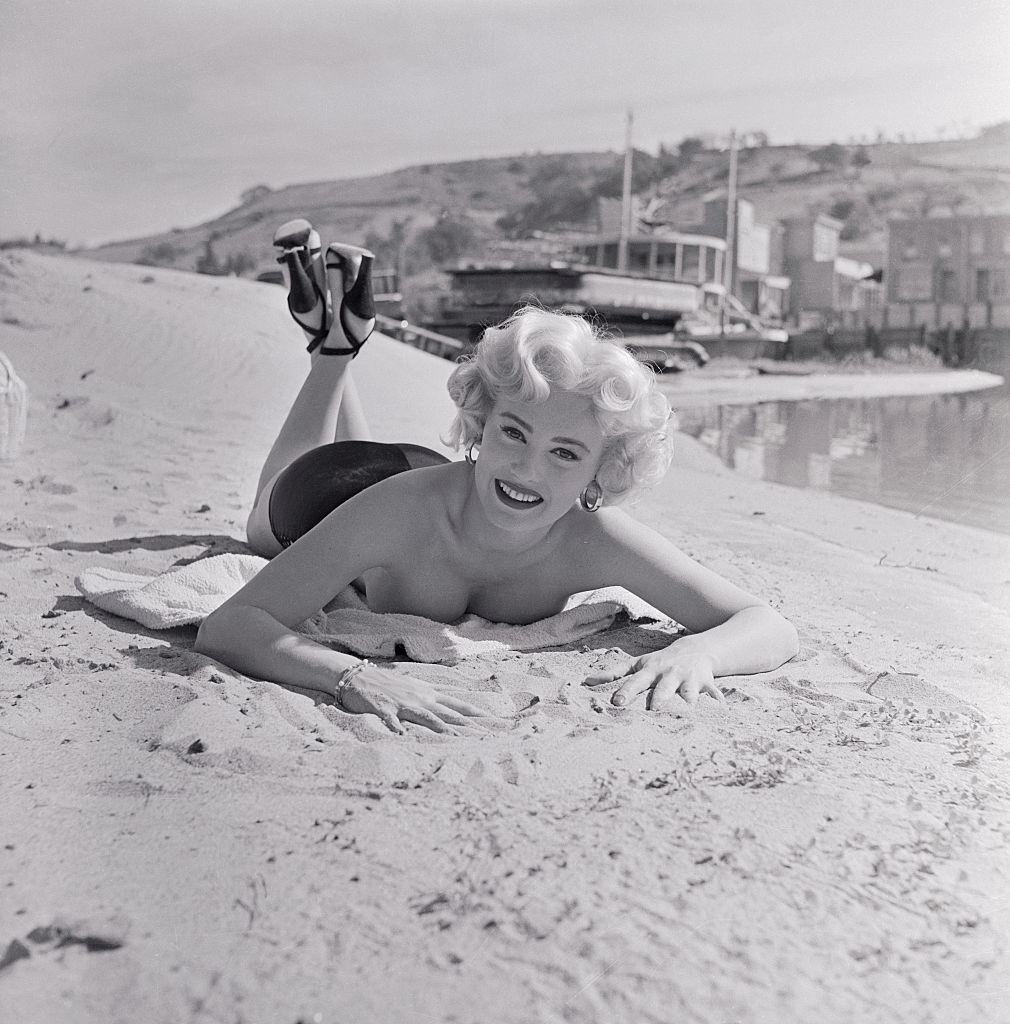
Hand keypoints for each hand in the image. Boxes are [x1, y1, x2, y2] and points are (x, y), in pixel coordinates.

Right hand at [336, 661, 486, 733]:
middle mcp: (421, 698)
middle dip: (471, 726)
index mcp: (429, 693)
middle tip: (490, 737)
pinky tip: (404, 739)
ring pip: (428, 718)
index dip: (479, 714)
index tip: (496, 722)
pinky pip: (392, 721)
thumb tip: (452, 702)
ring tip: (461, 742)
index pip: (459, 704)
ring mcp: (403, 704)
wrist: (358, 676)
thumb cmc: (387, 683)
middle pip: (450, 714)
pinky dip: (398, 730)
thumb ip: (432, 695)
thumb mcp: (414, 685)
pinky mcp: (384, 710)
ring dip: (444, 729)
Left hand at [583, 648, 723, 710]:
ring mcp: (688, 678)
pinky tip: (720, 709)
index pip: (635, 681)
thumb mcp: (638, 664)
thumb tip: (586, 681)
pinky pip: (713, 693)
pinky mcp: (707, 683)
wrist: (696, 650)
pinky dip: (717, 701)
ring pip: (688, 691)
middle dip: (658, 698)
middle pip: (661, 688)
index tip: (615, 703)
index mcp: (650, 671)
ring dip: (688, 699)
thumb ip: (614, 673)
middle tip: (653, 710)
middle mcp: (668, 674)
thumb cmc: (660, 662)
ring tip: (688, 708)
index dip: (625, 692)